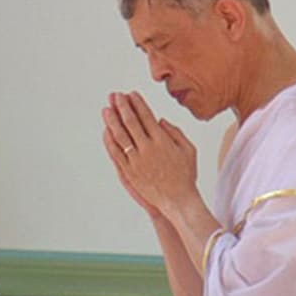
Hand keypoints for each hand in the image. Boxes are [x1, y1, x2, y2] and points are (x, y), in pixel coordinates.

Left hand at [102, 91, 199, 217]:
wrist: (178, 200)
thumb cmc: (186, 176)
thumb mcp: (189, 150)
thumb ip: (175, 133)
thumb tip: (160, 121)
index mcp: (163, 140)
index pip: (146, 116)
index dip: (137, 104)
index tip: (131, 95)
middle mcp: (148, 148)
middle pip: (130, 122)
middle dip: (122, 106)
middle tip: (115, 96)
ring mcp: (136, 160)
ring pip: (120, 136)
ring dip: (112, 120)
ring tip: (106, 109)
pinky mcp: (129, 172)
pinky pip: (116, 153)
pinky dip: (109, 141)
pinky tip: (106, 131)